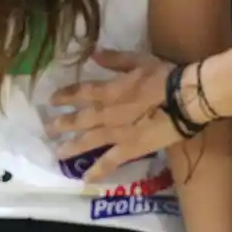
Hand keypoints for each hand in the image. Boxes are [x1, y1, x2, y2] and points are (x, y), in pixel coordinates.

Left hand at [47, 50, 190, 181]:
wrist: (183, 100)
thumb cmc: (163, 76)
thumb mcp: (138, 61)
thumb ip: (114, 59)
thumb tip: (93, 53)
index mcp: (108, 91)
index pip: (81, 92)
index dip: (65, 96)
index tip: (52, 100)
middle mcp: (107, 113)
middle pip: (80, 119)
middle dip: (63, 124)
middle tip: (48, 129)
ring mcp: (117, 133)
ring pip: (89, 141)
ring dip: (72, 147)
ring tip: (58, 153)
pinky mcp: (131, 149)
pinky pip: (110, 162)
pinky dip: (98, 170)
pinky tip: (85, 178)